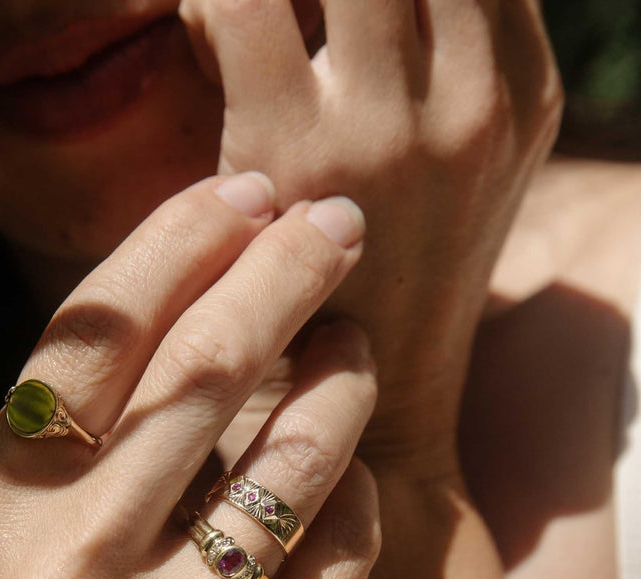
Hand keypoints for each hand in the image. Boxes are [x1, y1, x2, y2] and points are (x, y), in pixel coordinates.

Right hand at [0, 174, 380, 578]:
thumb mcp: (14, 548)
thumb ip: (78, 436)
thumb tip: (193, 298)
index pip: (92, 334)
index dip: (177, 242)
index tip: (243, 191)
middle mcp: (67, 571)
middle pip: (202, 367)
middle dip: (282, 270)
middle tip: (334, 219)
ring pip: (296, 453)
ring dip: (341, 376)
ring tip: (351, 343)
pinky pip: (343, 546)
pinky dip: (359, 494)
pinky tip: (347, 483)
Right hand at [179, 0, 562, 469]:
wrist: (400, 366)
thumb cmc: (295, 301)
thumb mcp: (233, 211)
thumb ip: (225, 86)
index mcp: (300, 154)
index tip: (221, 25)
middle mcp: (398, 125)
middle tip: (294, 23)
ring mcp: (483, 110)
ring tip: (356, 29)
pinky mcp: (536, 103)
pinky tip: (414, 29)